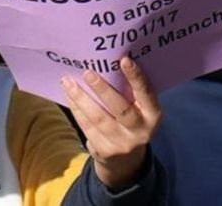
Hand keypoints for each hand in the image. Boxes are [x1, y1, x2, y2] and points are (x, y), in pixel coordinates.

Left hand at [62, 58, 160, 190]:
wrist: (126, 161)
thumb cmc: (133, 121)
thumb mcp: (141, 110)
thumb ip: (132, 93)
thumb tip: (110, 64)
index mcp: (153, 115)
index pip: (146, 93)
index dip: (136, 77)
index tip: (124, 60)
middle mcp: (140, 131)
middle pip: (120, 108)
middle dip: (102, 89)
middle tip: (87, 72)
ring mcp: (122, 144)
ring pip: (98, 118)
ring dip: (81, 98)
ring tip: (68, 82)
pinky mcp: (104, 151)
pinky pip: (87, 127)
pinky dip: (77, 110)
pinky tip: (70, 97)